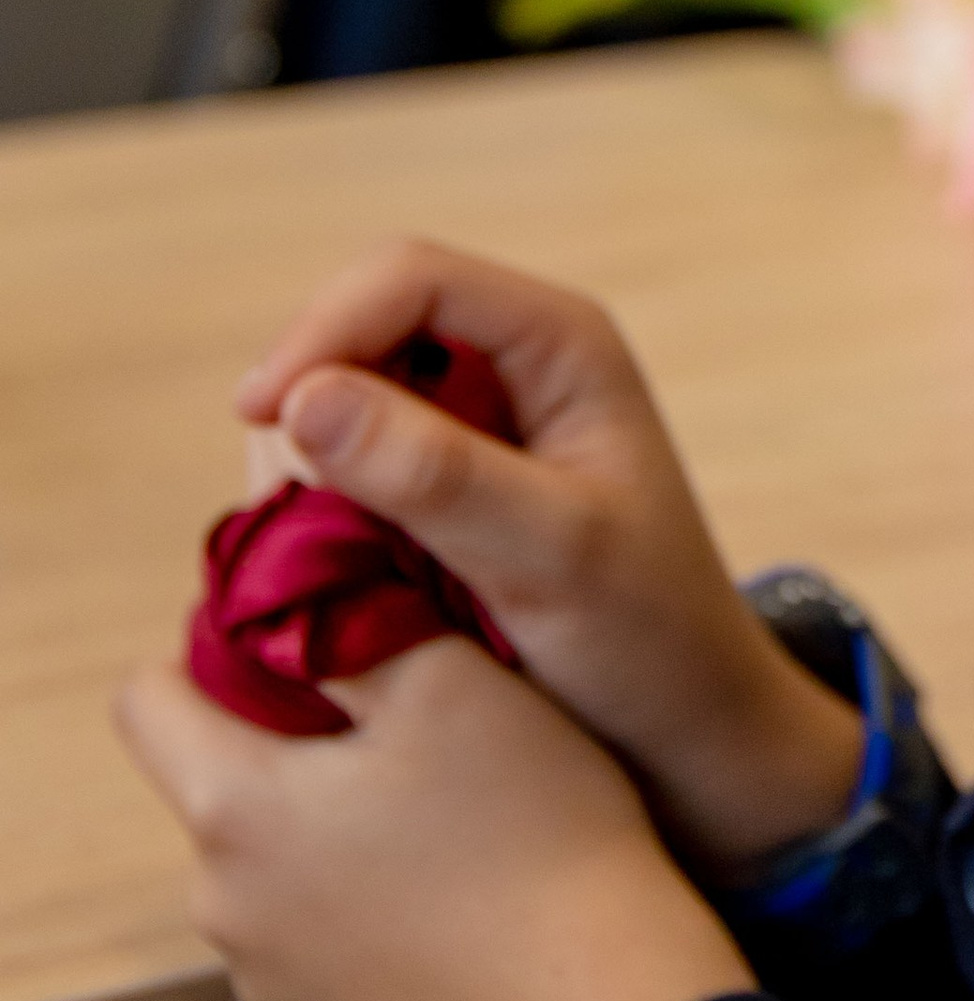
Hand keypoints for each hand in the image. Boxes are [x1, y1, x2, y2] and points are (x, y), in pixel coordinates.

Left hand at [116, 639, 754, 1000]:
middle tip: (416, 725)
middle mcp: (225, 909)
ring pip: (282, 867)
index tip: (308, 642)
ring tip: (458, 819)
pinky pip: (332, 943)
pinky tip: (470, 904)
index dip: (212, 648)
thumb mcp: (453, 683)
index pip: (145, 700)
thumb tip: (295, 594)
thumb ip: (354, 621)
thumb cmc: (532, 837)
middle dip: (301, 745)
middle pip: (226, 785)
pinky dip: (379, 913)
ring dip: (341, 831)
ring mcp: (276, 987)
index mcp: (232, 808)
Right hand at [236, 241, 867, 877]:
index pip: (411, 276)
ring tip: (308, 537)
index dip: (323, 330)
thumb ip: (436, 477)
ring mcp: (484, 413)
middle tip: (272, 494)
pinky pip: (359, 451)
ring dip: (312, 448)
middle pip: (366, 320)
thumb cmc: (649, 640)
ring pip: (351, 388)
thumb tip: (302, 398)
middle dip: (308, 389)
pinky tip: (331, 559)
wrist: (689, 724)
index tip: (258, 415)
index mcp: (562, 340)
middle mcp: (519, 356)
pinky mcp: (453, 472)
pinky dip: (327, 492)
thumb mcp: (549, 559)